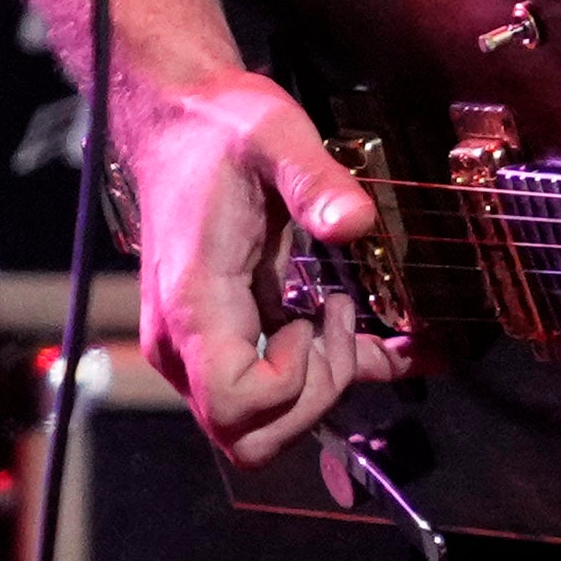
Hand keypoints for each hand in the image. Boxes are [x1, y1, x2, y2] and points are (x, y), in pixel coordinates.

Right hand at [124, 65, 410, 468]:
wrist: (177, 123)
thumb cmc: (217, 131)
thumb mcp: (273, 137)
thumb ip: (314, 180)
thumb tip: (356, 222)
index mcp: (193, 304)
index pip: (235, 405)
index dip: (294, 383)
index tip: (314, 317)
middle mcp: (185, 343)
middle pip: (248, 437)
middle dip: (314, 396)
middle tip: (338, 323)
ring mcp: (199, 348)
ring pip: (259, 428)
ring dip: (319, 389)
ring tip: (341, 316)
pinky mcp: (224, 341)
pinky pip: (274, 397)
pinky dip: (335, 380)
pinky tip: (383, 346)